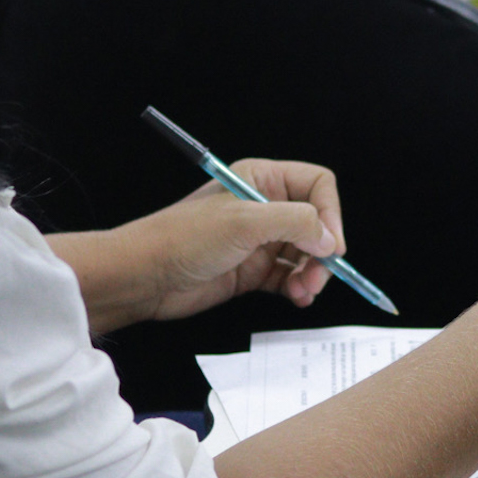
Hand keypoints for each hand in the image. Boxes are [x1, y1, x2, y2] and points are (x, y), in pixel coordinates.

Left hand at [113, 160, 345, 322]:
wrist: (145, 276)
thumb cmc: (184, 238)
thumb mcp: (244, 222)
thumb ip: (294, 223)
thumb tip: (329, 239)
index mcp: (262, 179)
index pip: (317, 185)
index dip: (330, 213)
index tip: (332, 245)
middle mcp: (265, 207)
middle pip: (317, 223)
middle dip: (323, 251)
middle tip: (318, 276)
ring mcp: (259, 240)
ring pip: (306, 253)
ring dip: (313, 273)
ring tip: (304, 291)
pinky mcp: (252, 269)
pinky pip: (290, 276)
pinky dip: (299, 287)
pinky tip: (297, 297)